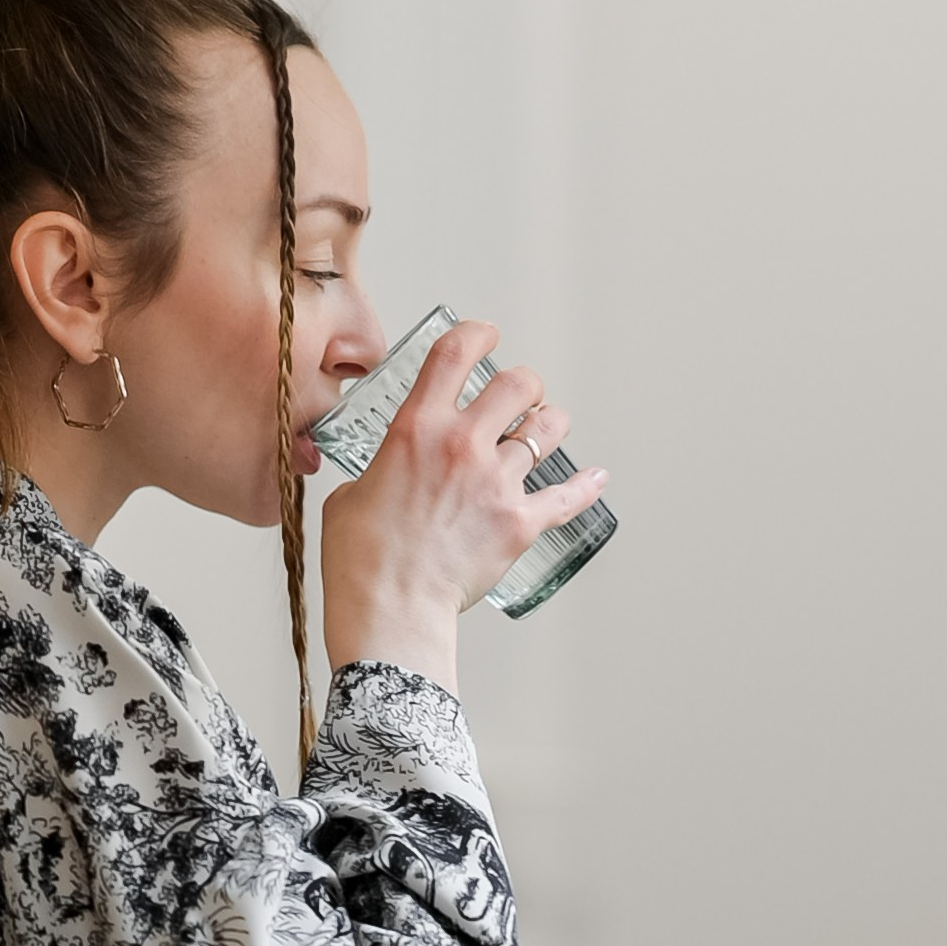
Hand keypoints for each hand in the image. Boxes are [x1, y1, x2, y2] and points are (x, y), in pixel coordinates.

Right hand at [318, 319, 606, 687]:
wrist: (390, 611)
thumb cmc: (362, 561)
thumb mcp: (349, 496)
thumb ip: (376, 472)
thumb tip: (385, 476)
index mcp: (416, 429)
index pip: (455, 354)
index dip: (476, 333)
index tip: (485, 335)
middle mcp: (462, 446)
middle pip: (516, 384)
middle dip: (523, 384)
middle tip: (520, 395)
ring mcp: (496, 483)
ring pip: (548, 432)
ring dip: (550, 425)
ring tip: (547, 429)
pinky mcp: (520, 523)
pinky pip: (568, 497)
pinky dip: (587, 487)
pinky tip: (596, 478)